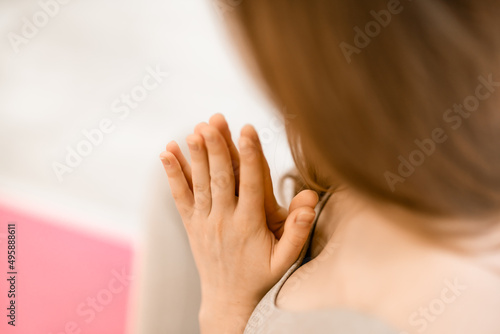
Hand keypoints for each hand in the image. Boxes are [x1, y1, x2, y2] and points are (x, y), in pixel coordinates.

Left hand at [159, 114, 317, 332]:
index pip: (250, 184)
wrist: (228, 300)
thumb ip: (297, 231)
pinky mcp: (191, 224)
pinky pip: (180, 196)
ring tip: (194, 130)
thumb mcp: (284, 260)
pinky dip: (173, 174)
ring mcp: (204, 222)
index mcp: (249, 225)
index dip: (249, 155)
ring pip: (199, 183)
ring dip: (195, 156)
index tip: (247, 130)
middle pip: (220, 178)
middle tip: (213, 121)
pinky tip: (167, 152)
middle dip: (216, 148)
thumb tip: (308, 203)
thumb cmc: (260, 277)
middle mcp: (223, 220)